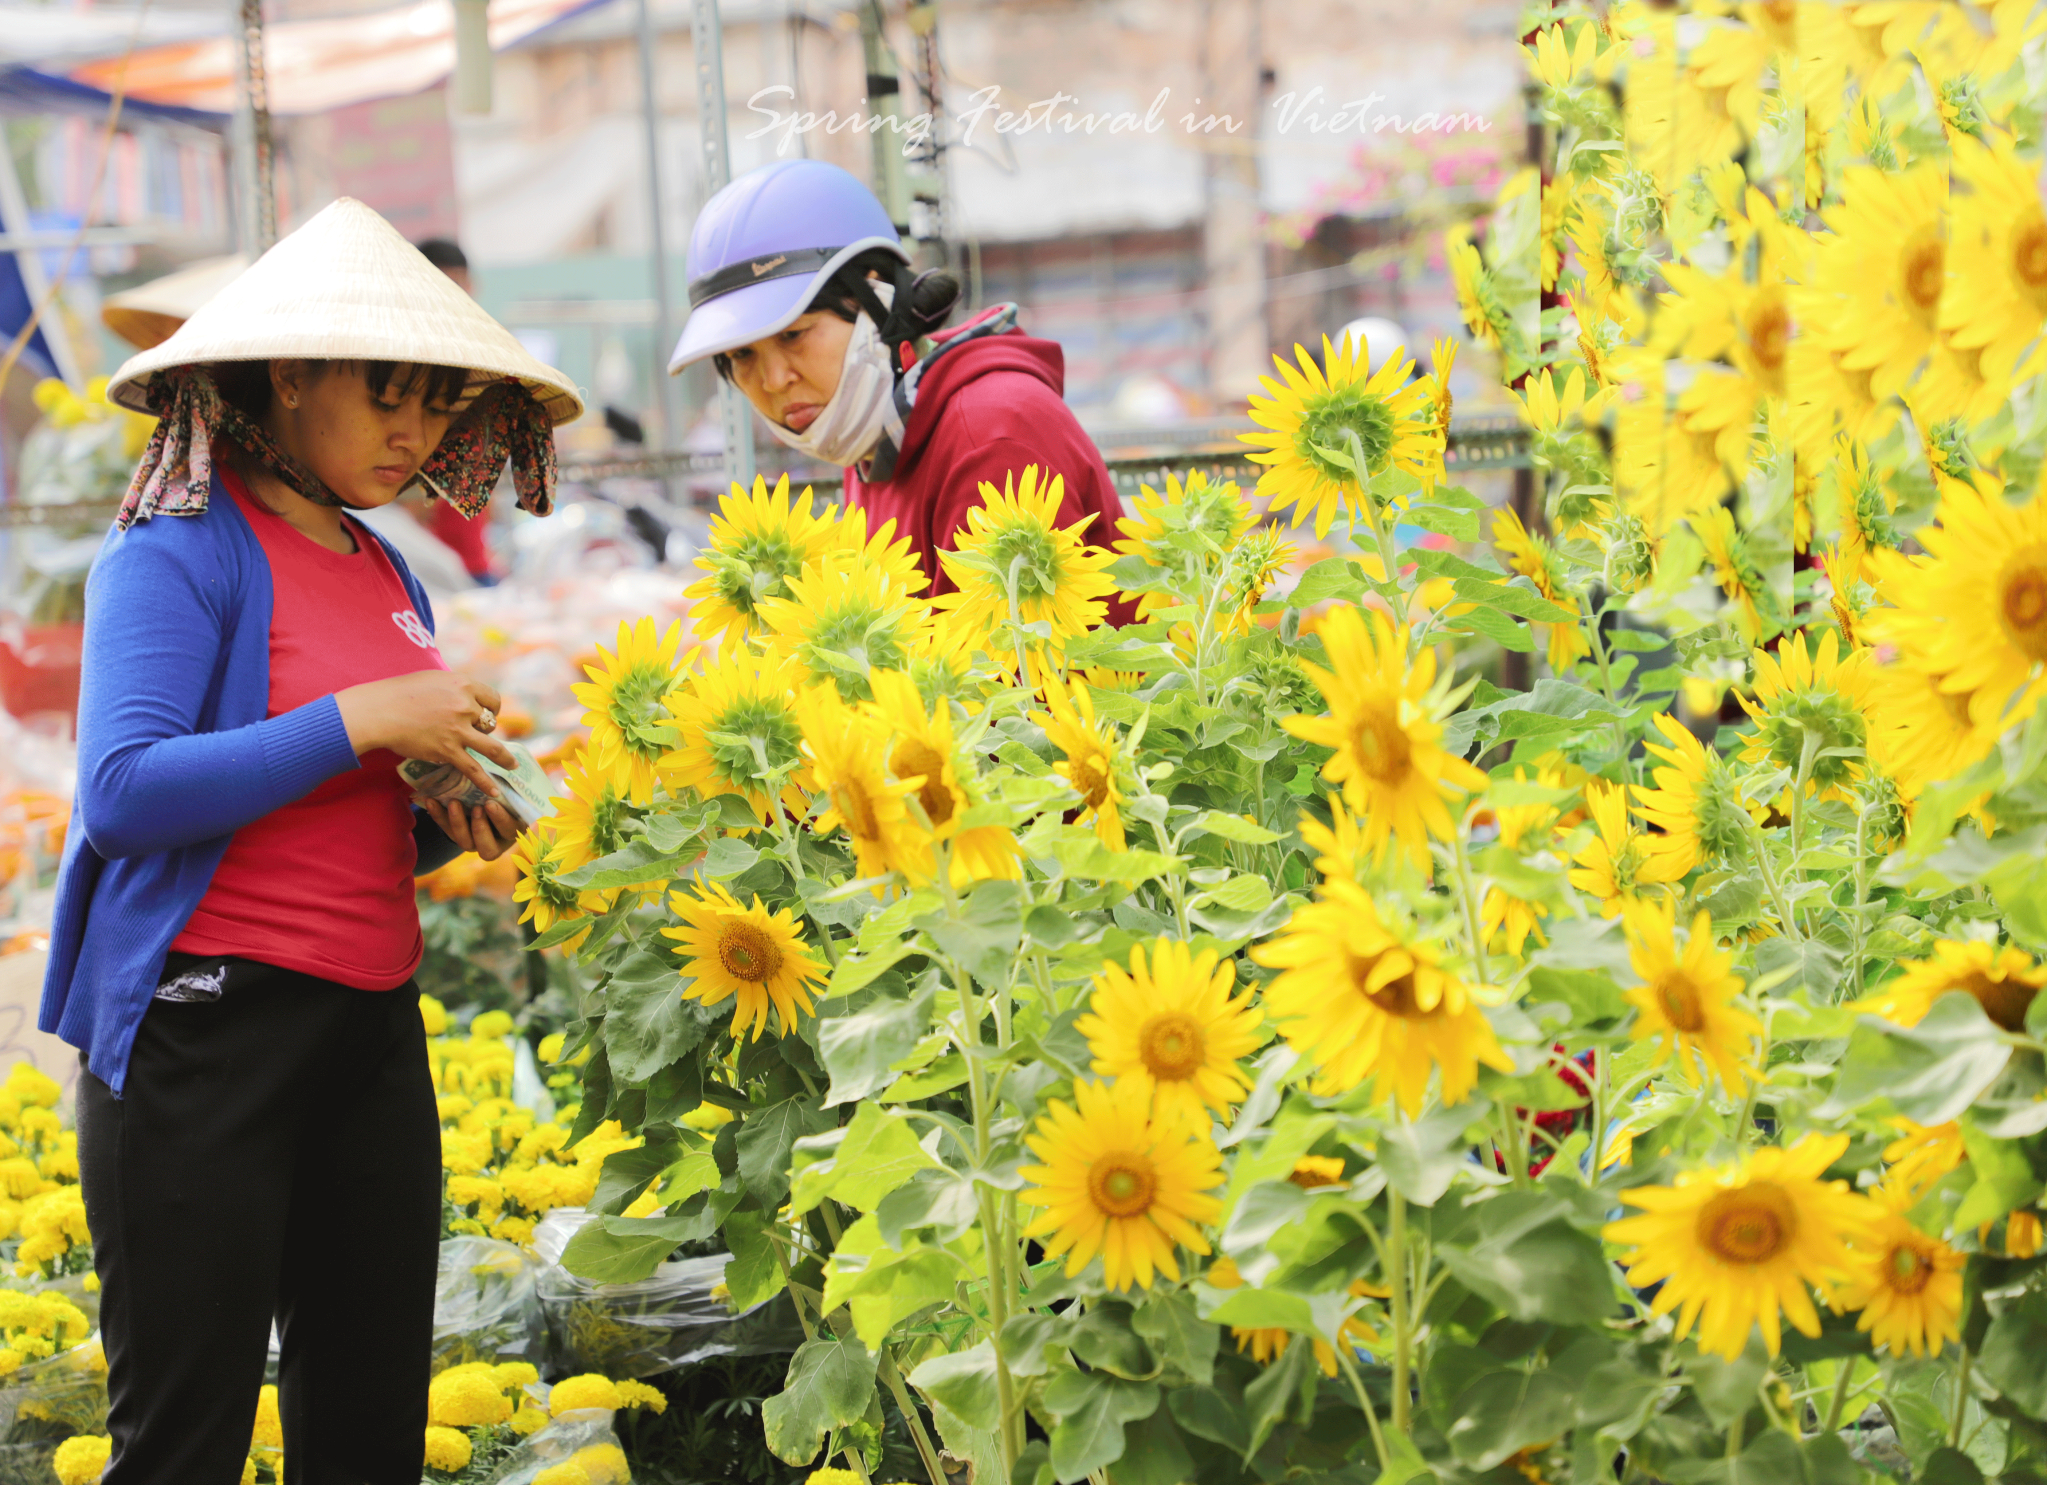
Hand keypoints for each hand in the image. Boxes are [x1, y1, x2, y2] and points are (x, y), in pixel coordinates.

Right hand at [336, 671, 513, 797]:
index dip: (491, 708)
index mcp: (463, 685)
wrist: (378, 711)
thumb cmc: (400, 693)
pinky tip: (493, 792)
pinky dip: (484, 781)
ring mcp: (458, 729)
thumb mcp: (433, 679)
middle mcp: (465, 706)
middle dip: (488, 729)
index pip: (492, 699)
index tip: (486, 715)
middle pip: (491, 721)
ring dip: (505, 759)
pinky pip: (472, 768)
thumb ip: (453, 688)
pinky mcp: (447, 750)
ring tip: (512, 767)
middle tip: (483, 734)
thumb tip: (463, 693)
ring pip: (492, 747)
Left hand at [417, 796, 520, 861]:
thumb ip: (511, 788)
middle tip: (476, 807)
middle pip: (488, 848)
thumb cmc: (506, 791)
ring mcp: (474, 843)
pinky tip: (431, 801)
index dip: (500, 819)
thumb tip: (511, 766)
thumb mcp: (512, 791)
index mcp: (513, 830)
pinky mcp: (457, 836)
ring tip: (454, 802)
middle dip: (480, 828)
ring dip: (458, 822)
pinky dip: (439, 816)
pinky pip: (446, 830)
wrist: (486, 794)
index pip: (510, 830)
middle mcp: (495, 843)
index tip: (490, 803)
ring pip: (465, 842)